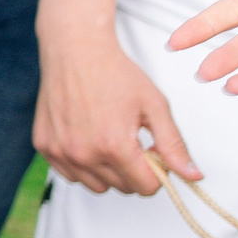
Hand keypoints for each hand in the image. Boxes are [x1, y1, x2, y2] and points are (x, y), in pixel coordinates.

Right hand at [33, 29, 197, 195]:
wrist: (75, 50)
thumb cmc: (114, 73)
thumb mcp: (154, 105)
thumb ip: (174, 145)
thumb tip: (193, 176)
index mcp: (114, 145)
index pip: (146, 187)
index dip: (157, 171)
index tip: (153, 151)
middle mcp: (84, 153)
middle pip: (123, 188)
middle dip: (134, 170)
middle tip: (132, 139)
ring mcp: (61, 151)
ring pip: (97, 186)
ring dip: (108, 171)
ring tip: (109, 139)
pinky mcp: (45, 146)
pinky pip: (71, 175)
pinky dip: (83, 165)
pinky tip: (88, 139)